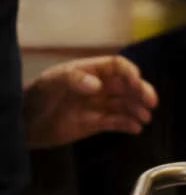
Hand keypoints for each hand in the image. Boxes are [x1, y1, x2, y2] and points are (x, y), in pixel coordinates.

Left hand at [24, 56, 158, 149]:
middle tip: (151, 102)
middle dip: (141, 92)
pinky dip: (128, 124)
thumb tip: (97, 86)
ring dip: (137, 109)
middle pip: (126, 86)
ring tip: (145, 118)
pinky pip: (116, 122)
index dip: (129, 72)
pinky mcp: (94, 123)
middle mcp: (97, 86)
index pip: (116, 66)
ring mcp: (97, 105)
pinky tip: (137, 128)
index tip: (136, 81)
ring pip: (124, 105)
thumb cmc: (36, 96)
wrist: (24, 123)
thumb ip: (73, 80)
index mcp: (89, 71)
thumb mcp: (52, 83)